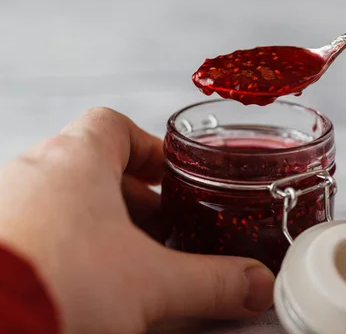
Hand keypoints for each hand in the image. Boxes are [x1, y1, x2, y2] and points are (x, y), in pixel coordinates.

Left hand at [0, 107, 273, 332]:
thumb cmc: (54, 285)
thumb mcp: (153, 283)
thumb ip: (213, 282)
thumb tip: (254, 286)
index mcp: (76, 161)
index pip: (113, 124)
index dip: (148, 148)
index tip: (170, 175)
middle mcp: (33, 173)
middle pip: (93, 167)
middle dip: (133, 200)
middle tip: (160, 232)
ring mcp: (6, 206)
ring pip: (61, 200)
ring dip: (96, 224)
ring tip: (123, 262)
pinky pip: (33, 229)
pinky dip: (62, 246)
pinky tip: (80, 282)